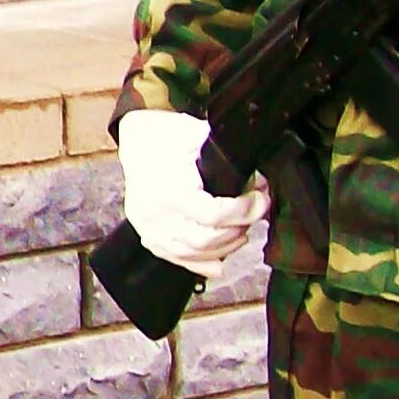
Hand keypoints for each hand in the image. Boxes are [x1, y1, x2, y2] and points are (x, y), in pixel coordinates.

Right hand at [118, 109, 268, 279]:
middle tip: (253, 215)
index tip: (261, 200)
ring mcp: (148, 226)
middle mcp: (155, 213)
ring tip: (239, 232)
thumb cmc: (168, 134)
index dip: (245, 211)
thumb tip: (257, 182)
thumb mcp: (201, 136)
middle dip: (237, 230)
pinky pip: (174, 258)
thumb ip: (229, 162)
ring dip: (222, 248)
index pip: (214, 215)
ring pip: (191, 254)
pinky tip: (218, 260)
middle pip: (205, 240)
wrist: (138, 137)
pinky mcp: (147, 233)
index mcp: (169, 189)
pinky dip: (199, 263)